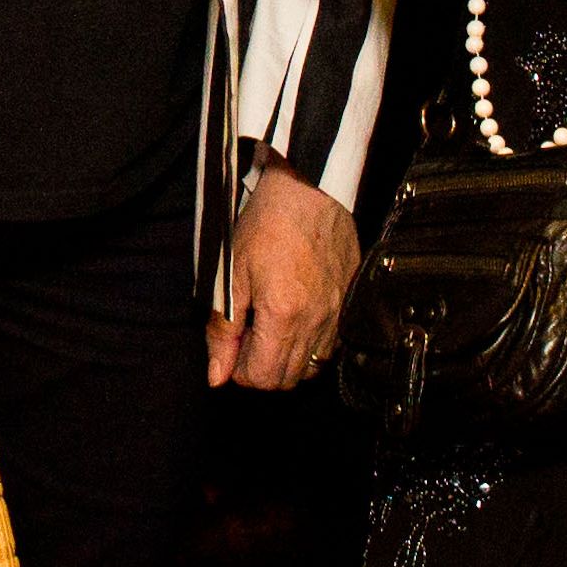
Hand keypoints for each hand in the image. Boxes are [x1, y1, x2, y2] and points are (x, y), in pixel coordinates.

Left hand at [208, 158, 359, 389]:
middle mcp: (317, 321)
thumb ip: (223, 330)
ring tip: (272, 326)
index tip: (232, 344)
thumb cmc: (268, 221)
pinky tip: (295, 316)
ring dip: (288, 358)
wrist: (308, 187)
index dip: (240, 369)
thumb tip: (216, 375)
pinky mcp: (350, 300)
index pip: (263, 377)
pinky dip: (311, 343)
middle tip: (248, 334)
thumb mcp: (232, 273)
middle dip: (262, 366)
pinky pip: (332, 344)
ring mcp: (338, 312)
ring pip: (312, 366)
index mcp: (284, 315)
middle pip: (288, 378)